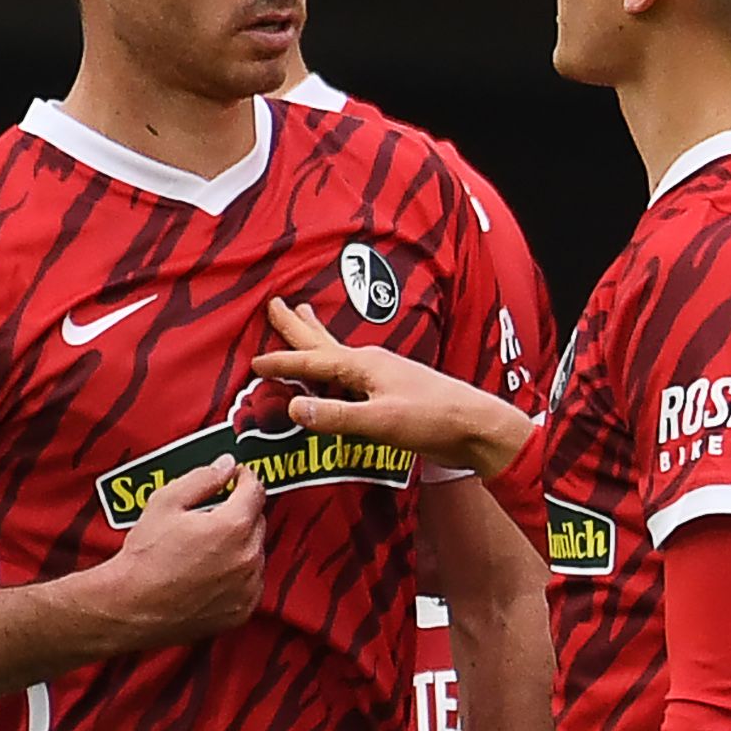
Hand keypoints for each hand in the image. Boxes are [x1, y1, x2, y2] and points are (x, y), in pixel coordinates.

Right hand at [91, 455, 264, 648]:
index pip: (255, 490)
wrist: (132, 607)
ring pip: (255, 553)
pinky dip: (237, 575)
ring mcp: (248, 586)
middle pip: (257, 521)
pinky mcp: (244, 608)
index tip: (237, 476)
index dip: (245, 478)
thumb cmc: (145, 559)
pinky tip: (208, 574)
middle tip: (210, 517)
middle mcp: (248, 557)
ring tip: (203, 550)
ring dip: (239, 546)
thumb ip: (201, 479)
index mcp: (233, 526)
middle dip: (238, 514)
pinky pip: (251, 583)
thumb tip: (226, 466)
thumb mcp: (165, 503)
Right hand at [255, 299, 534, 475]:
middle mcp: (371, 364)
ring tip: (304, 316)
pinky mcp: (394, 391)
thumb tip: (293, 408)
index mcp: (363, 366)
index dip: (281, 363)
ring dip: (317, 336)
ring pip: (339, 351)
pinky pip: (353, 372)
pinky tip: (341, 367)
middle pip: (324, 341)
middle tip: (275, 303)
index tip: (253, 362)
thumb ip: (337, 416)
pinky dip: (336, 364)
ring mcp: (384, 376)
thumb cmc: (433, 421)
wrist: (478, 427)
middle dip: (297, 326)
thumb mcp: (380, 422)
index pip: (311, 362)